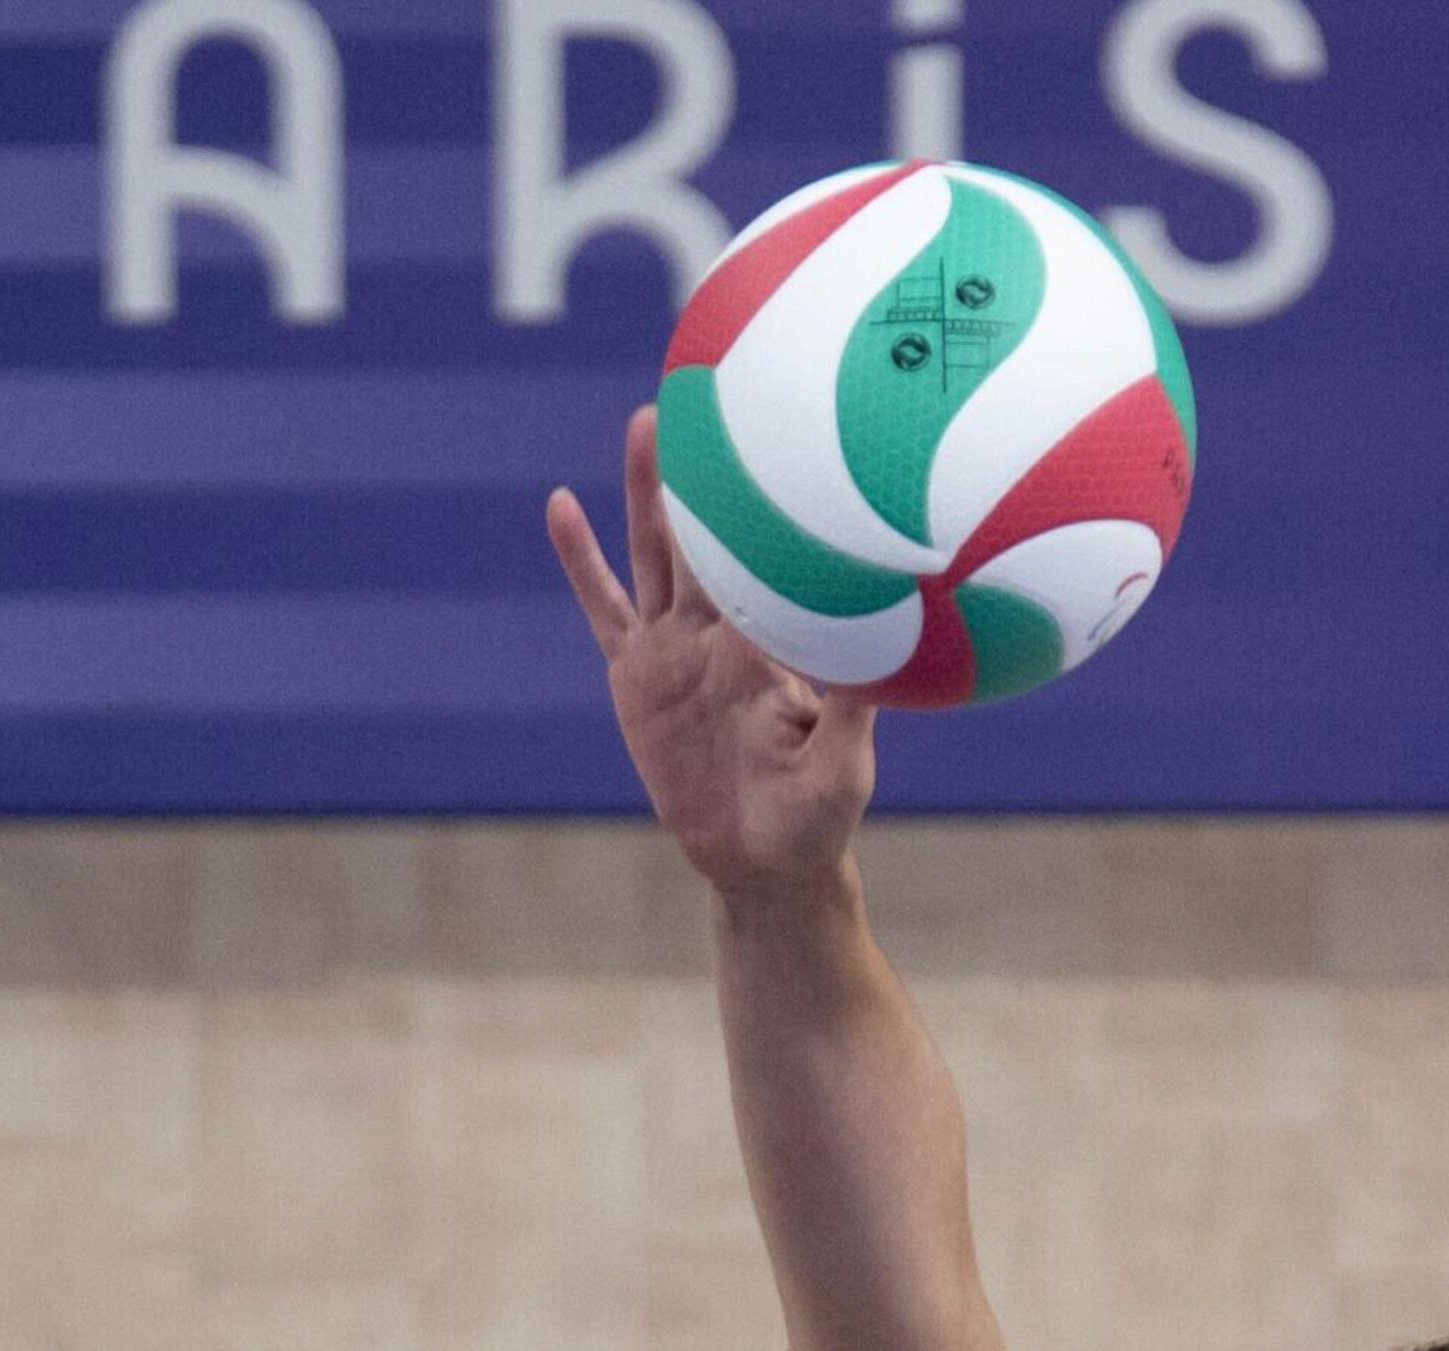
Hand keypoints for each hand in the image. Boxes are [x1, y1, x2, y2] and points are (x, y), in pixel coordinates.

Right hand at [546, 405, 881, 896]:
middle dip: (713, 470)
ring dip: (650, 491)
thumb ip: (854, 711)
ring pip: (658, 552)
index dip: (780, 500)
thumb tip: (888, 658)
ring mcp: (676, 647)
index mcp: (778, 640)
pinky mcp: (634, 674)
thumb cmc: (819, 817)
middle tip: (714, 391)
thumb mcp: (845, 766)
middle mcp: (726, 630)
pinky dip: (581, 559)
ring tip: (649, 422)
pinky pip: (603, 606)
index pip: (777, 557)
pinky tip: (560, 506)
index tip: (790, 434)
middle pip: (714, 534)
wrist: (762, 861)